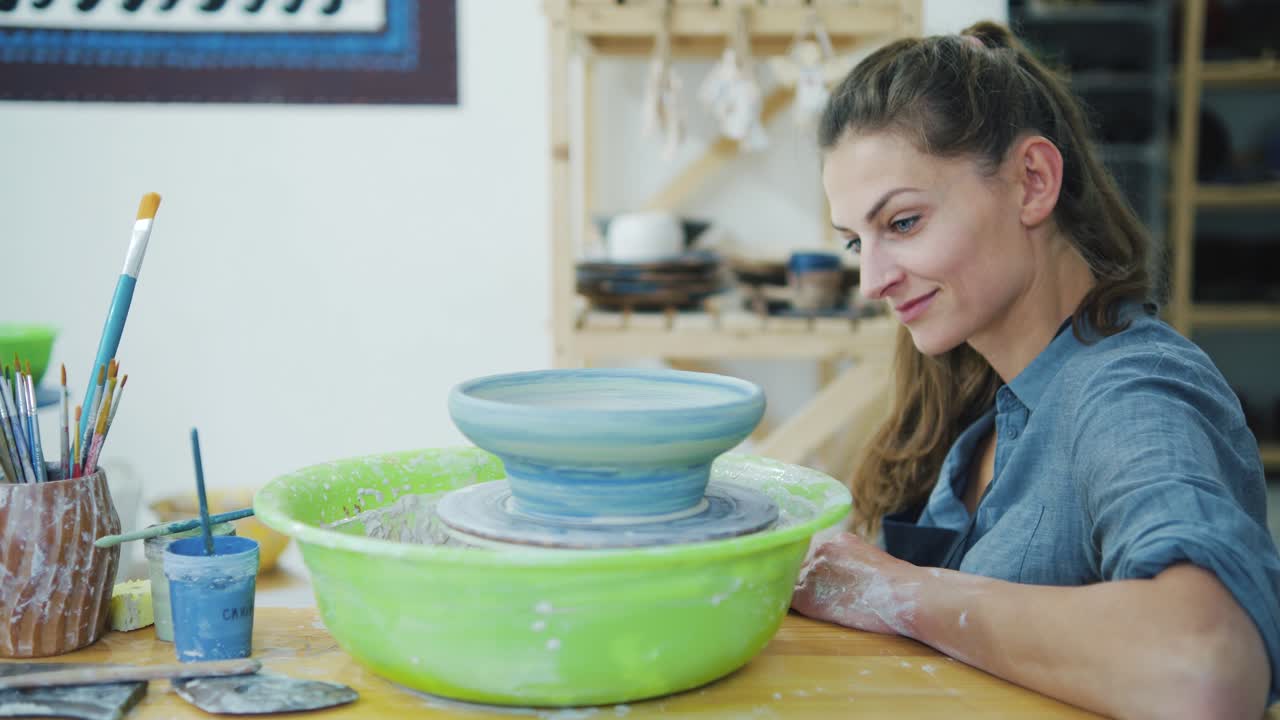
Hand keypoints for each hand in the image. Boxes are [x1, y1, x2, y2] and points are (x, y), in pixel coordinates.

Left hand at [791, 532, 922, 636]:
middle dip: (811, 581)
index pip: (816, 554)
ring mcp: (812, 572)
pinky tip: (811, 613)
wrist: (906, 596)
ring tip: (826, 607)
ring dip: (805, 594)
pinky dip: (795, 606)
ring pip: (795, 583)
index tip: (828, 583)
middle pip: (802, 567)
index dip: (819, 571)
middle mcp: (820, 550)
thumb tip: (838, 576)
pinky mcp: (808, 596)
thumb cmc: (899, 583)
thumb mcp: (871, 558)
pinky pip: (790, 600)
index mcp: (837, 540)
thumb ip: (847, 561)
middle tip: (828, 597)